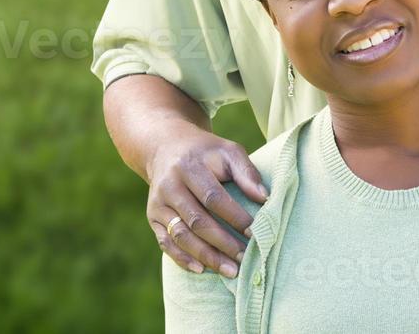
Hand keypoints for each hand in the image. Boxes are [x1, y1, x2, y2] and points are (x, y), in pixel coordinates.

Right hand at [146, 126, 267, 278]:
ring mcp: (158, 202)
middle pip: (197, 220)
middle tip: (245, 258)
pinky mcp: (153, 216)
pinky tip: (201, 269)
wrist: (165, 147)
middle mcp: (169, 185)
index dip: (234, 217)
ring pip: (181, 235)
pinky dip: (182, 258)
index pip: (213, 197)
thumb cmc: (205, 153)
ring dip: (206, 256)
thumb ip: (246, 172)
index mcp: (189, 166)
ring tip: (230, 271)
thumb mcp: (227, 151)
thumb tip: (265, 198)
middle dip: (223, 243)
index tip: (255, 232)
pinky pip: (166, 242)